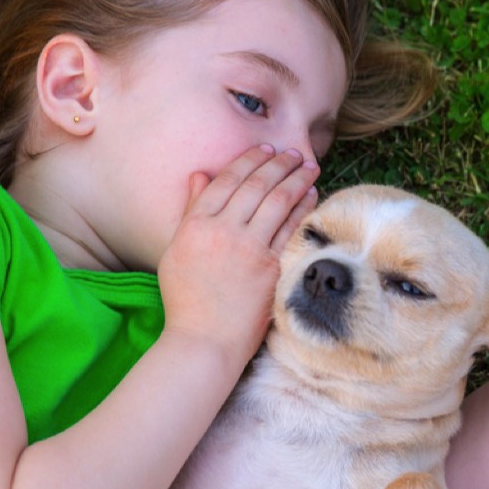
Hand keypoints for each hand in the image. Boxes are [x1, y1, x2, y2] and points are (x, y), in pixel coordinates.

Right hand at [157, 145, 318, 364]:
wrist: (205, 339)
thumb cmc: (187, 299)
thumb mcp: (177, 249)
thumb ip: (191, 210)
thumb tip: (201, 174)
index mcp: (196, 224)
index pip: (227, 180)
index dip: (248, 160)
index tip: (265, 149)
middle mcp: (223, 231)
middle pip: (256, 185)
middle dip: (279, 163)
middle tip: (294, 153)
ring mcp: (249, 249)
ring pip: (278, 202)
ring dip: (296, 179)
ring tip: (309, 166)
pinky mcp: (271, 267)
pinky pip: (291, 229)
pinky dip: (303, 208)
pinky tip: (312, 196)